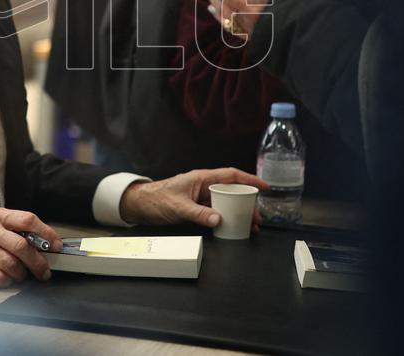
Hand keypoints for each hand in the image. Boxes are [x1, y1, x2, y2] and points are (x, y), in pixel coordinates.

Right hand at [0, 208, 61, 287]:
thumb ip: (12, 227)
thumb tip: (40, 241)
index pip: (27, 220)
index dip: (46, 232)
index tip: (56, 244)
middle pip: (22, 246)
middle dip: (38, 261)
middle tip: (45, 270)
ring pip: (12, 264)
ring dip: (23, 274)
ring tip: (24, 275)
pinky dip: (8, 281)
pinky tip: (8, 279)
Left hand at [119, 168, 268, 231]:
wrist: (139, 205)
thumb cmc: (156, 200)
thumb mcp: (178, 207)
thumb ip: (198, 214)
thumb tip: (219, 219)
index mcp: (201, 179)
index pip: (231, 175)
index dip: (249, 180)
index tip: (264, 187)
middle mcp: (203, 186)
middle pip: (231, 191)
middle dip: (247, 202)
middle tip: (258, 217)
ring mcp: (200, 197)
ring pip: (225, 202)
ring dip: (238, 212)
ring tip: (250, 225)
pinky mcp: (196, 208)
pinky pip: (216, 211)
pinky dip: (226, 219)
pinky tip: (232, 227)